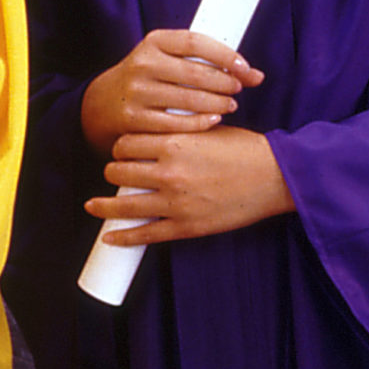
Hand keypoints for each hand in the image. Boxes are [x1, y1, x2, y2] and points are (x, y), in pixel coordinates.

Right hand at [79, 29, 263, 154]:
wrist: (102, 104)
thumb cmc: (147, 78)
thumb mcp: (166, 59)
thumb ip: (205, 61)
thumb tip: (255, 75)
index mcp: (153, 42)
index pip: (195, 42)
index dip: (225, 54)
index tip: (244, 67)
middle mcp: (142, 64)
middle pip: (195, 73)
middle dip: (225, 82)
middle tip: (238, 89)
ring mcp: (137, 92)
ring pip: (189, 99)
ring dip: (217, 104)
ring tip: (230, 105)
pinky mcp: (135, 119)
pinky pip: (176, 123)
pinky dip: (201, 123)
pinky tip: (214, 120)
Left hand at [90, 126, 293, 243]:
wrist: (276, 177)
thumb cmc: (245, 149)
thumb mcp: (207, 130)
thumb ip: (179, 132)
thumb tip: (155, 134)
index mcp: (173, 144)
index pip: (125, 143)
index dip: (119, 147)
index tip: (121, 150)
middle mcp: (169, 173)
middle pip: (118, 171)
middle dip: (113, 171)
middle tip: (116, 174)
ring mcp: (176, 203)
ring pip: (124, 204)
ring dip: (103, 206)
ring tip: (93, 206)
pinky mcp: (186, 227)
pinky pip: (146, 234)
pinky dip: (123, 237)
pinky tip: (110, 238)